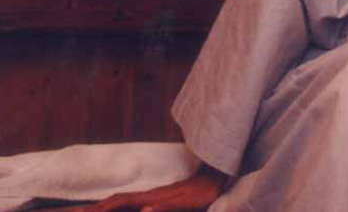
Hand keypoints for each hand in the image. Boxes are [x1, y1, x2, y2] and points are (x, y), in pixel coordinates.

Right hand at [81, 167, 225, 211]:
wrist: (214, 178)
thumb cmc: (202, 194)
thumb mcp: (186, 204)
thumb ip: (165, 209)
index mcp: (151, 197)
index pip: (121, 202)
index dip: (104, 208)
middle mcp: (149, 195)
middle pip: (118, 200)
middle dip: (98, 207)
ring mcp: (154, 195)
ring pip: (124, 200)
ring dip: (107, 206)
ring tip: (92, 211)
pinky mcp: (160, 197)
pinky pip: (133, 201)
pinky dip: (120, 205)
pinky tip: (120, 208)